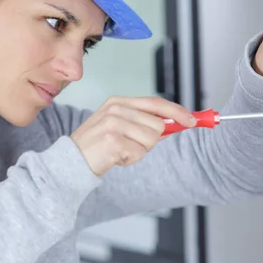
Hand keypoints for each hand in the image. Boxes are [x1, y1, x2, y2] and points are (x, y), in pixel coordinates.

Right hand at [70, 96, 195, 175]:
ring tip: (120, 151)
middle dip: (150, 140)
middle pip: (158, 125)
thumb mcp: (119, 127)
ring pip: (151, 140)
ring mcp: (113, 123)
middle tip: (129, 145)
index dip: (176, 111)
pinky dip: (130, 160)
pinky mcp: (113, 141)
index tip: (192, 121)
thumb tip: (175, 124)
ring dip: (139, 151)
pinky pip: (139, 153)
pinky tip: (115, 158)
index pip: (155, 102)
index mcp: (118, 101)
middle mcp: (116, 109)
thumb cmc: (97, 146)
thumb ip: (144, 123)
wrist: (71, 161)